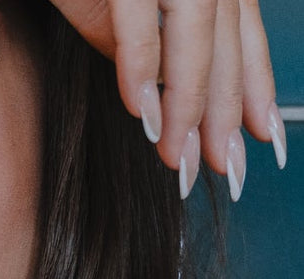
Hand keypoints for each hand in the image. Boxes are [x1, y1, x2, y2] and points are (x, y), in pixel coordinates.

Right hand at [50, 0, 287, 199]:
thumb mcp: (112, 4)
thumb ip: (135, 44)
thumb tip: (151, 99)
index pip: (242, 36)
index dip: (256, 89)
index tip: (260, 139)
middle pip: (224, 45)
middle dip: (224, 115)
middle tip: (219, 168)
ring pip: (193, 37)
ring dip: (184, 105)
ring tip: (175, 155)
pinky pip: (137, 20)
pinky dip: (140, 68)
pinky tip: (139, 113)